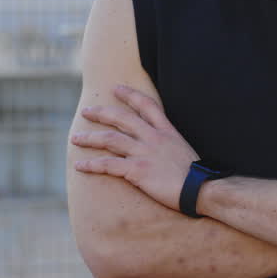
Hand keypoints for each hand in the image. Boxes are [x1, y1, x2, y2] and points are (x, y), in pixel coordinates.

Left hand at [70, 85, 197, 210]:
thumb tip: (160, 143)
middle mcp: (153, 137)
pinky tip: (80, 166)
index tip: (116, 88)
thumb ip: (168, 142)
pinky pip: (109, 165)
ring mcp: (144, 153)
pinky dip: (92, 165)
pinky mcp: (137, 170)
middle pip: (122, 118)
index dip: (129, 95)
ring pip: (110, 139)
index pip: (146, 105)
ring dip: (90, 138)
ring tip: (75, 138)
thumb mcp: (183, 148)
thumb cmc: (195, 175)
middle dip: (101, 113)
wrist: (201, 189)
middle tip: (86, 111)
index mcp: (166, 131)